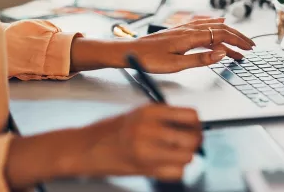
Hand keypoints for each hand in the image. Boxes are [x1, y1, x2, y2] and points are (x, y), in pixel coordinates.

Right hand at [81, 105, 201, 180]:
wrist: (86, 147)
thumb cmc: (112, 130)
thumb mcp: (140, 113)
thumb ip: (165, 117)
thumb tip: (193, 125)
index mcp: (150, 110)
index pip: (191, 116)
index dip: (197, 124)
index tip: (195, 128)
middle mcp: (149, 128)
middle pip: (192, 139)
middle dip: (195, 142)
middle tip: (190, 144)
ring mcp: (146, 149)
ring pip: (187, 157)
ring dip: (185, 157)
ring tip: (174, 154)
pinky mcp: (144, 168)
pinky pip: (176, 172)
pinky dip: (175, 170)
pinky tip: (165, 164)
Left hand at [128, 18, 254, 72]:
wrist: (128, 51)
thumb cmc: (149, 59)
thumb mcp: (176, 64)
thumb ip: (200, 59)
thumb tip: (221, 53)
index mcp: (190, 37)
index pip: (220, 36)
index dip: (237, 41)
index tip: (249, 48)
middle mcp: (188, 30)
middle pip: (219, 30)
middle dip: (237, 37)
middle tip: (250, 46)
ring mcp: (183, 29)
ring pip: (211, 28)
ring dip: (227, 33)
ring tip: (238, 41)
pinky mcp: (178, 31)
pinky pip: (202, 25)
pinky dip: (214, 25)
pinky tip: (218, 23)